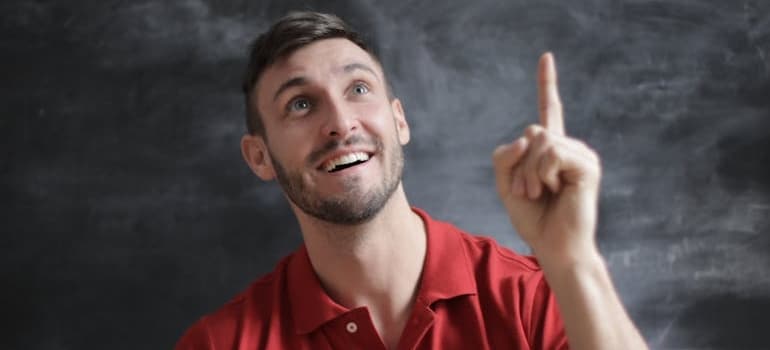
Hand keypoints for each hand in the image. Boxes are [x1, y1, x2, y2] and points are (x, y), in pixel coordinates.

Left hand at [492, 53, 601, 265]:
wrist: (554, 246)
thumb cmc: (533, 219)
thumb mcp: (506, 184)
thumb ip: (505, 156)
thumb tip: (529, 135)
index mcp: (550, 150)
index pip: (548, 110)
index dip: (546, 84)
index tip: (546, 57)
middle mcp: (568, 147)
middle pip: (531, 132)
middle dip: (519, 166)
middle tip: (529, 192)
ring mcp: (580, 154)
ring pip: (540, 141)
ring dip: (529, 173)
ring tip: (540, 194)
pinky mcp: (587, 165)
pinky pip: (552, 153)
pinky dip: (543, 173)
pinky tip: (554, 190)